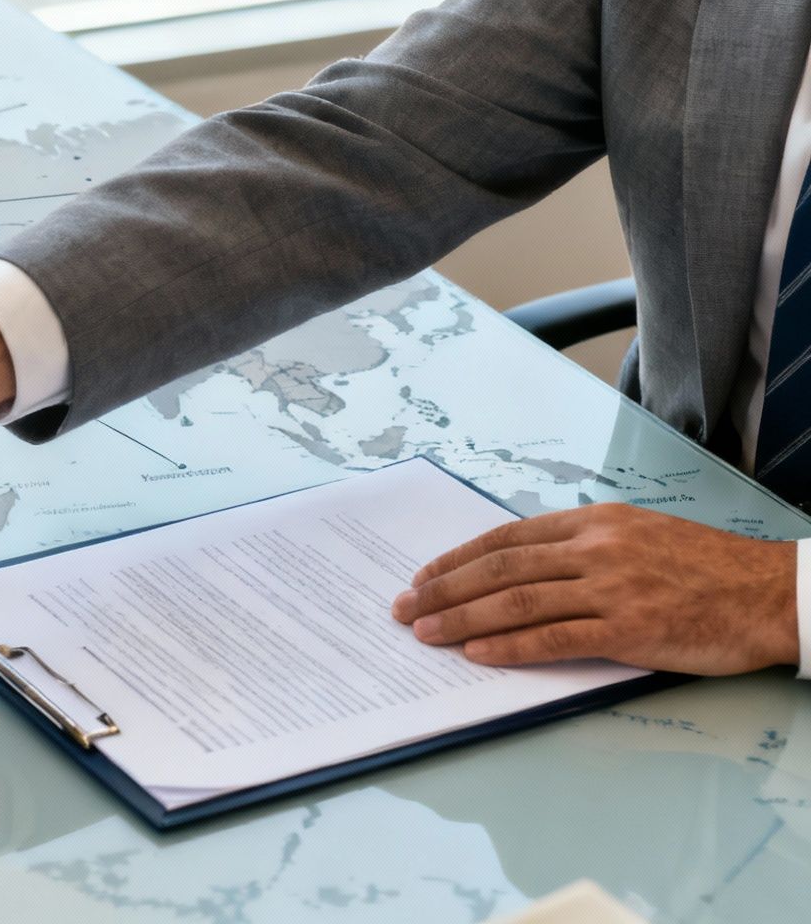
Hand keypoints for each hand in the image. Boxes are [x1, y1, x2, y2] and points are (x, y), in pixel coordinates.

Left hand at [391, 503, 798, 674]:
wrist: (772, 592)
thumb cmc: (707, 568)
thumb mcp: (639, 535)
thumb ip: (583, 547)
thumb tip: (523, 569)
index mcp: (594, 521)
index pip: (506, 538)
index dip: (458, 559)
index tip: (422, 576)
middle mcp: (595, 548)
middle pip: (499, 568)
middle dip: (442, 589)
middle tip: (403, 608)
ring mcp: (611, 587)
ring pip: (517, 601)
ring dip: (462, 618)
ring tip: (425, 633)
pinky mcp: (629, 628)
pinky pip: (556, 638)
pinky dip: (510, 646)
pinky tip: (477, 654)